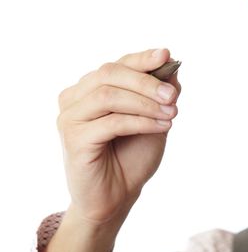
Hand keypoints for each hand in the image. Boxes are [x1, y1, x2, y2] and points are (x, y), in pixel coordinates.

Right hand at [56, 48, 180, 227]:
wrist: (117, 196)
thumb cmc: (132, 157)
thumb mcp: (153, 120)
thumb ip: (159, 94)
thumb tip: (172, 67)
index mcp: (90, 89)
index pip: (116, 65)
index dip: (141, 59)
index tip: (166, 55)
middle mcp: (74, 99)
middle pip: (109, 74)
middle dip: (146, 82)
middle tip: (173, 95)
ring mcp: (70, 118)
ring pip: (109, 96)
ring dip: (145, 103)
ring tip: (171, 113)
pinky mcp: (74, 139)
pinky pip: (111, 122)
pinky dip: (141, 122)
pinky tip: (162, 127)